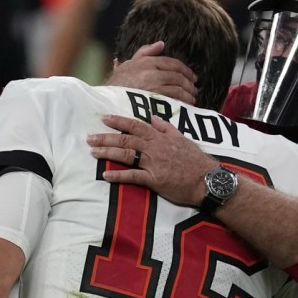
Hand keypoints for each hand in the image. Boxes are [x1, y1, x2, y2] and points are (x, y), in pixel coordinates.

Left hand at [87, 114, 218, 205]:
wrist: (207, 179)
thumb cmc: (196, 161)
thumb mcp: (183, 139)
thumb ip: (167, 128)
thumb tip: (154, 117)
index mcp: (161, 137)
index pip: (136, 125)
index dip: (119, 121)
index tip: (104, 118)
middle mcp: (155, 148)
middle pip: (126, 140)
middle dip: (106, 138)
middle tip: (89, 138)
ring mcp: (154, 163)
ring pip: (126, 155)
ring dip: (108, 153)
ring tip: (93, 153)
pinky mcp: (155, 180)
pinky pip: (133, 176)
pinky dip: (119, 176)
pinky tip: (106, 176)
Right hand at [106, 41, 198, 104]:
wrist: (107, 100)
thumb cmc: (117, 83)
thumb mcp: (129, 64)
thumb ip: (145, 52)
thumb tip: (161, 44)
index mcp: (147, 62)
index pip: (174, 64)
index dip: (186, 71)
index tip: (193, 77)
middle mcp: (151, 72)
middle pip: (179, 77)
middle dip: (190, 84)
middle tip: (195, 90)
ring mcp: (153, 87)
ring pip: (179, 89)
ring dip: (189, 95)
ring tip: (192, 99)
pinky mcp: (154, 101)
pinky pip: (174, 100)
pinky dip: (183, 103)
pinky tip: (186, 107)